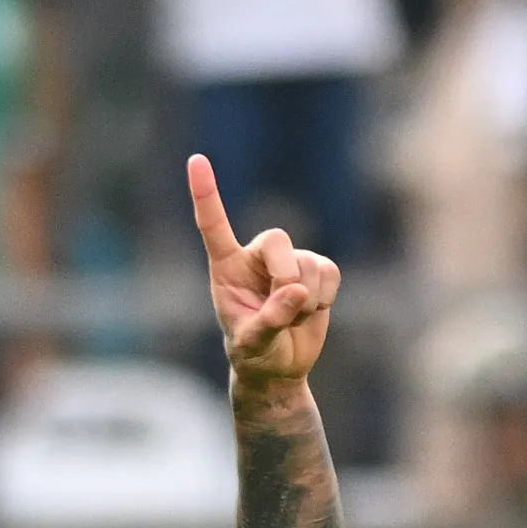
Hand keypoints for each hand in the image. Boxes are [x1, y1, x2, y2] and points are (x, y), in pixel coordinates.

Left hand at [190, 153, 336, 399]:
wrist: (279, 367)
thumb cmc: (253, 354)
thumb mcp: (252, 344)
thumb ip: (269, 320)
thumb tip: (296, 291)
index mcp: (226, 267)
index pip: (213, 226)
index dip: (206, 194)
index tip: (196, 160)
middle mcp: (257, 257)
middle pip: (277, 240)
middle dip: (286, 276)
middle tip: (286, 308)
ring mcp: (289, 260)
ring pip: (308, 263)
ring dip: (307, 301)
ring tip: (293, 319)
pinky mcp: (317, 269)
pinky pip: (330, 273)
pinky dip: (325, 298)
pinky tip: (311, 311)